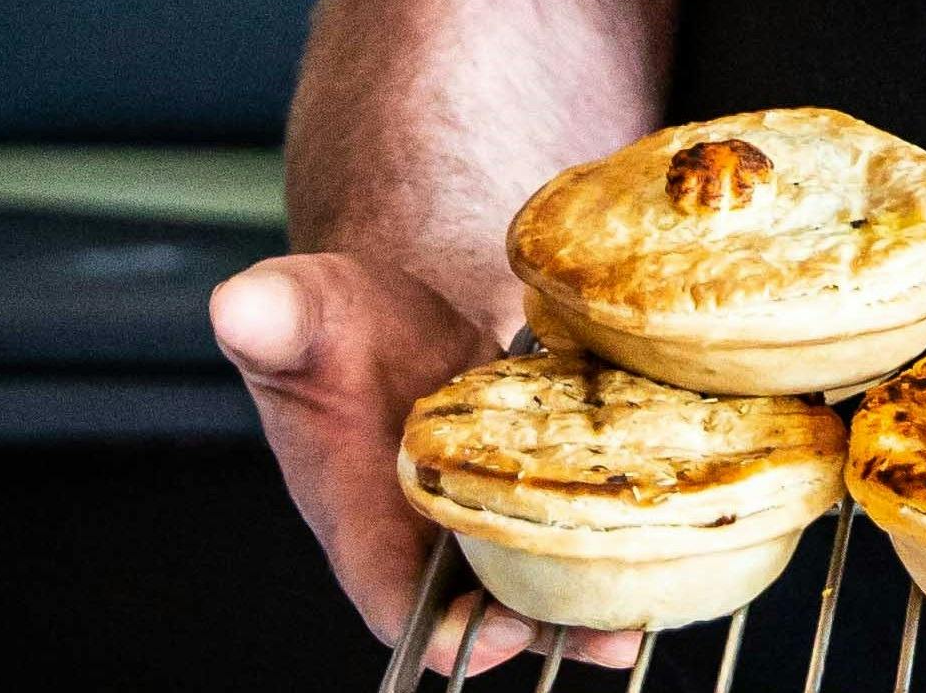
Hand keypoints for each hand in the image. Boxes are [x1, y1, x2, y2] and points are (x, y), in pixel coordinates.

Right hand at [211, 252, 639, 675]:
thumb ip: (274, 317)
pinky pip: (584, 526)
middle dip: (545, 629)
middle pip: (485, 610)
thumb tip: (240, 301)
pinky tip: (685, 525)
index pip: (392, 600)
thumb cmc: (338, 319)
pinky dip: (628, 531)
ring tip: (652, 609)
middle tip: (607, 631)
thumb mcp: (302, 306)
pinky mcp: (544, 484)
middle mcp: (427, 532)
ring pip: (545, 579)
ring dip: (598, 598)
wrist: (400, 293)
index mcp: (357, 516)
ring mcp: (489, 513)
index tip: (485, 632)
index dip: (438, 631)